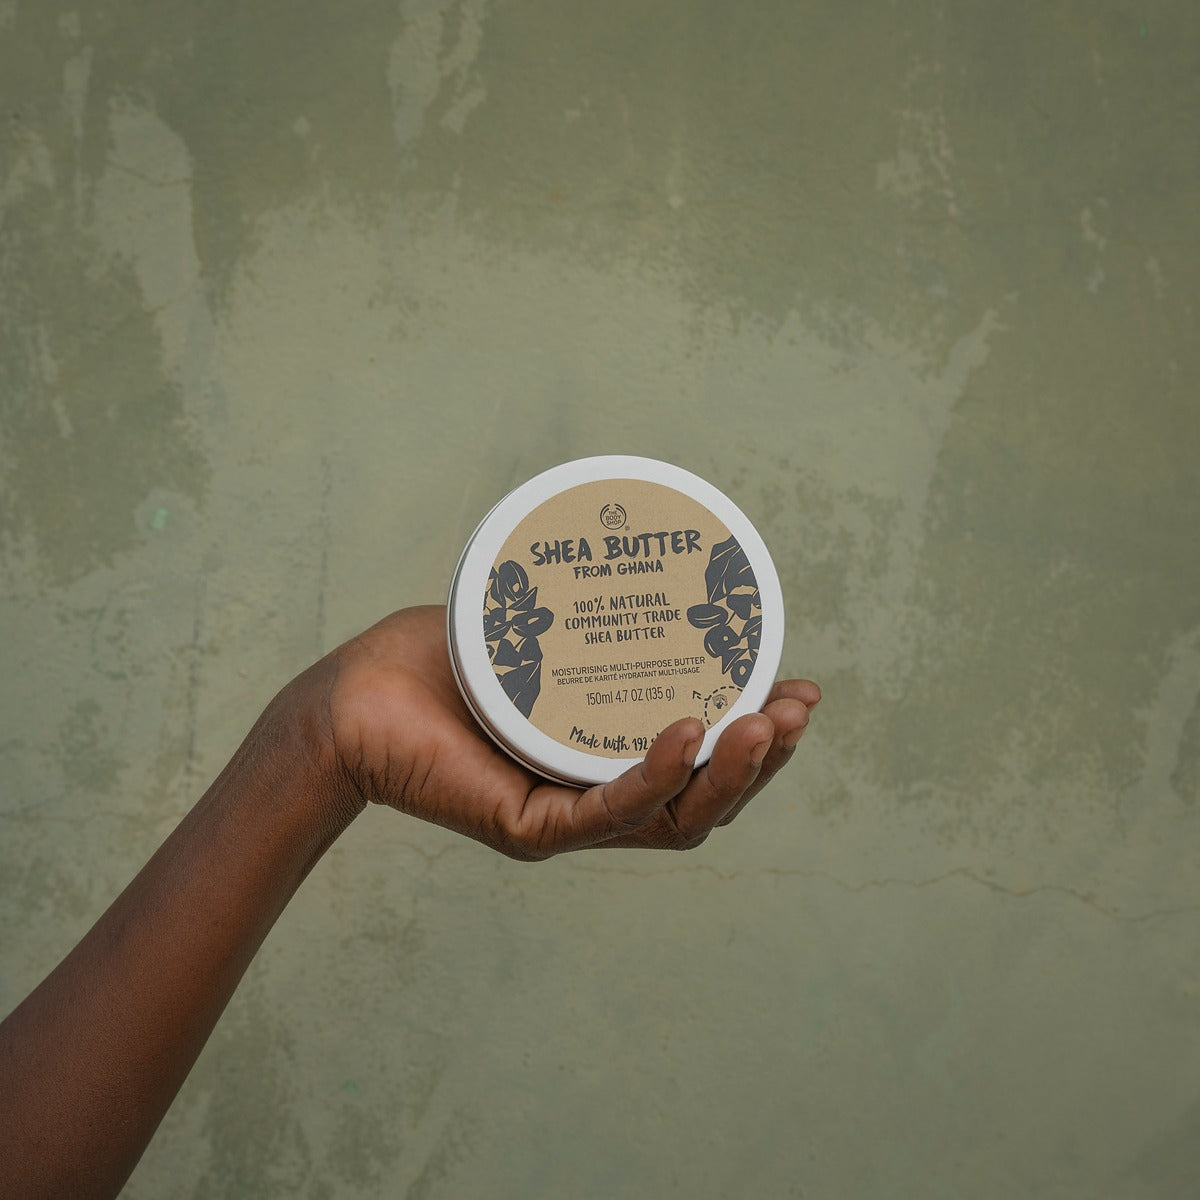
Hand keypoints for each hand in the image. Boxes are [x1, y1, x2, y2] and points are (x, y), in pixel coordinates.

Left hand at [323, 606, 818, 858]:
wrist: (353, 701)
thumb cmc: (443, 665)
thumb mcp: (540, 633)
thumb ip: (596, 620)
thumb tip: (649, 567)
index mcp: (607, 761)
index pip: (702, 763)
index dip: (758, 737)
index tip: (800, 688)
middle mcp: (595, 799)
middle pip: (704, 800)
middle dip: (763, 760)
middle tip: (798, 708)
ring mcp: (565, 820)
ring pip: (673, 817)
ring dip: (730, 774)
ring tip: (768, 723)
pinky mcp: (526, 828)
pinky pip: (607, 811)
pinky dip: (656, 774)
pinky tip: (691, 732)